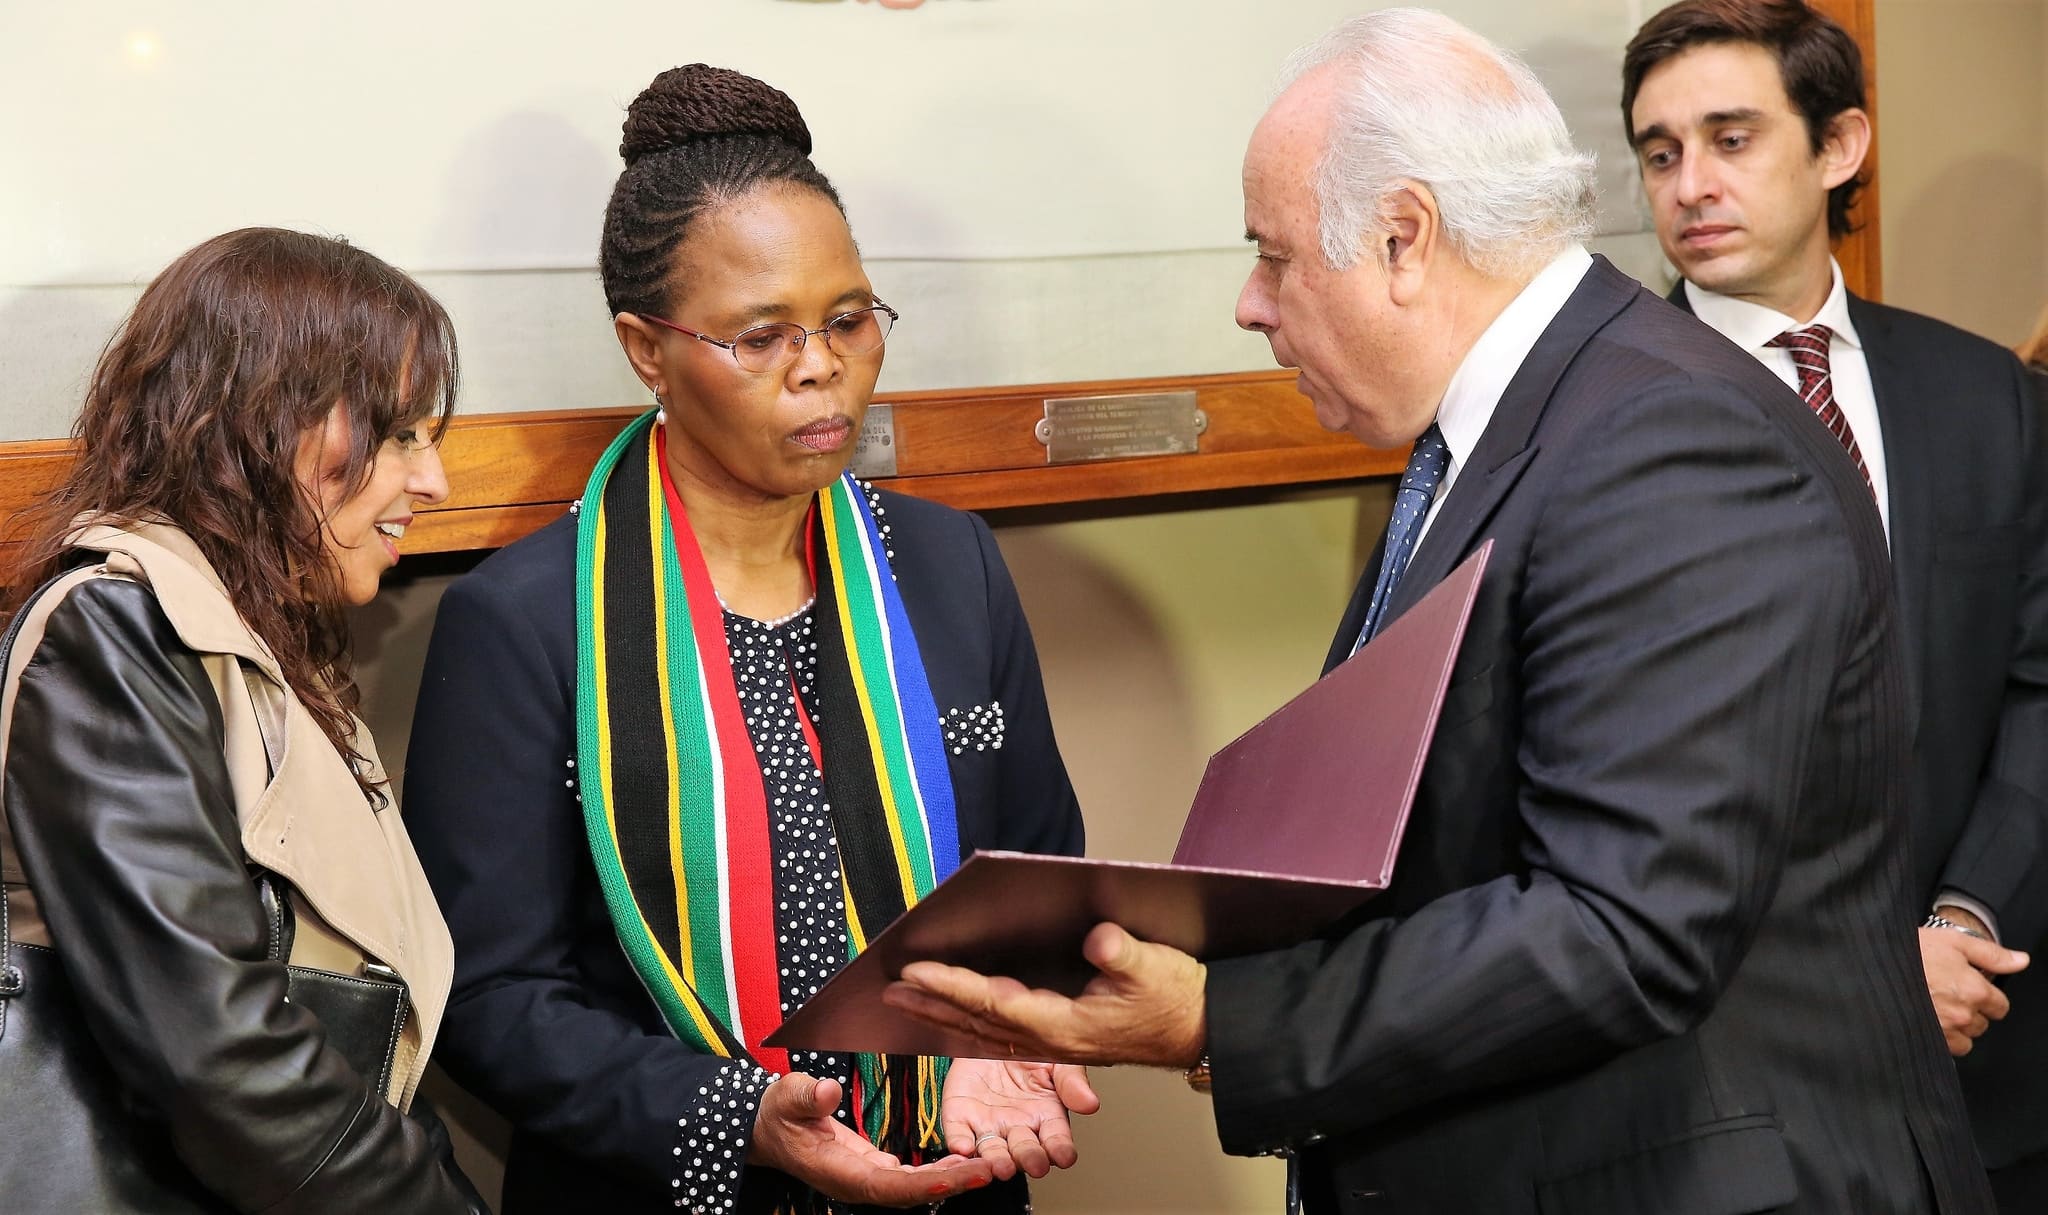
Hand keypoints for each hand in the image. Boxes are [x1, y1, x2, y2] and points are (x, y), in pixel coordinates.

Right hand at [748, 1072, 993, 1206]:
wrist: (768, 1129)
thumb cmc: (777, 1114)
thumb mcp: (787, 1096)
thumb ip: (806, 1096)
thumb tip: (827, 1091)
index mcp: (839, 1171)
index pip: (886, 1186)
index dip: (921, 1185)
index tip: (953, 1179)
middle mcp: (858, 1183)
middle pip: (910, 1192)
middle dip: (951, 1183)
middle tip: (988, 1170)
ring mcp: (867, 1179)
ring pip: (914, 1187)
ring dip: (950, 1179)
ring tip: (986, 1166)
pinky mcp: (873, 1170)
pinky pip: (910, 1178)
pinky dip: (938, 1172)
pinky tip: (962, 1160)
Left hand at [884, 922, 1206, 1067]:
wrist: (1201, 1031)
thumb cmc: (1177, 1000)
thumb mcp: (1156, 967)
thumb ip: (1123, 953)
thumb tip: (1097, 936)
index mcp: (1065, 1026)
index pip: (994, 1002)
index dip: (952, 984)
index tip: (915, 969)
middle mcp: (1051, 1039)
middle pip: (976, 1022)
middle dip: (930, 1002)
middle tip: (887, 987)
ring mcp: (1053, 1045)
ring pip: (982, 1032)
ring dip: (941, 1014)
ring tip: (905, 998)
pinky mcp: (1058, 1041)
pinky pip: (999, 1036)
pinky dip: (968, 1024)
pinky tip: (952, 1015)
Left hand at [942, 1057, 1100, 1179]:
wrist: (991, 1029)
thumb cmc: (1027, 1049)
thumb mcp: (1056, 1058)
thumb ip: (1071, 1080)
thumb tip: (1090, 1103)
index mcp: (1046, 1116)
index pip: (1056, 1140)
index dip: (1060, 1149)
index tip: (1064, 1156)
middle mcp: (1018, 1127)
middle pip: (1025, 1151)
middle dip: (1029, 1158)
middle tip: (1033, 1164)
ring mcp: (989, 1125)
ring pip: (992, 1150)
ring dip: (996, 1161)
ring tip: (1000, 1166)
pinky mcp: (960, 1117)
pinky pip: (958, 1134)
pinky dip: (960, 1143)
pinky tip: (963, 1148)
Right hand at [1918, 926, 2029, 1055]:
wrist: (1873, 967)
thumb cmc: (1909, 952)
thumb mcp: (1953, 941)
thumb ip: (1991, 954)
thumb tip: (2021, 961)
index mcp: (1975, 989)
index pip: (2000, 1006)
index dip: (1985, 995)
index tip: (1969, 988)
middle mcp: (1963, 1013)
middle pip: (1982, 1024)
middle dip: (1970, 1011)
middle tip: (1947, 993)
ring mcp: (1944, 1029)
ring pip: (1966, 1039)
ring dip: (1957, 1028)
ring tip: (1936, 1008)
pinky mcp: (1926, 1039)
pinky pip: (1947, 1049)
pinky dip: (1941, 1038)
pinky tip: (1927, 1019)